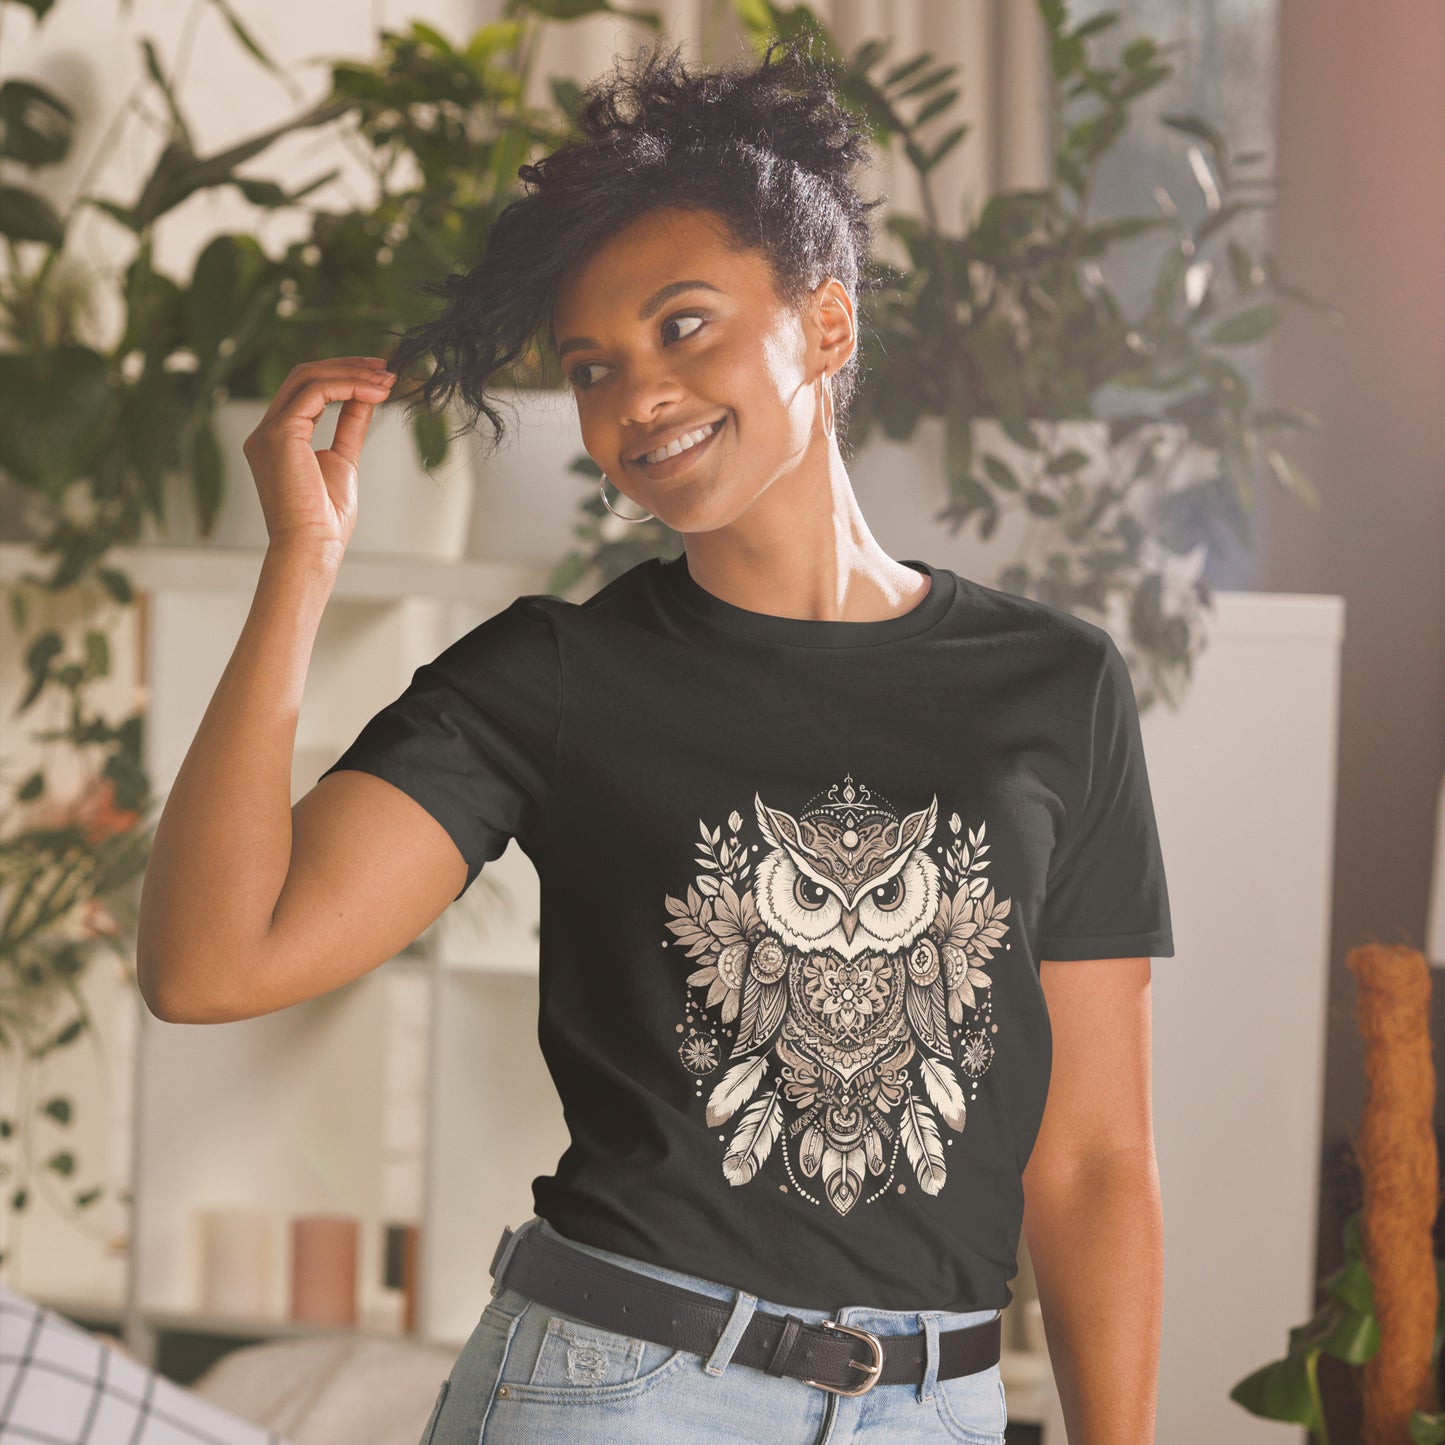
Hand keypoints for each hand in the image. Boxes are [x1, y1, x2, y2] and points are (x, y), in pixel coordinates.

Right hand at [241, 355, 397, 555]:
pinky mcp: (279, 434)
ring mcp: (268, 431)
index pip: (306, 391)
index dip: (343, 377)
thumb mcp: (343, 460)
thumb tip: (367, 396)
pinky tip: (375, 392)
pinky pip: (315, 392)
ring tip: (386, 378)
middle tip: (385, 367)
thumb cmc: (325, 519)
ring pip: (308, 378)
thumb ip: (349, 426)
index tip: (378, 376)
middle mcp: (265, 431)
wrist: (312, 546)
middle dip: (347, 367)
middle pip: (303, 376)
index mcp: (277, 439)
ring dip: (352, 373)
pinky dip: (348, 387)